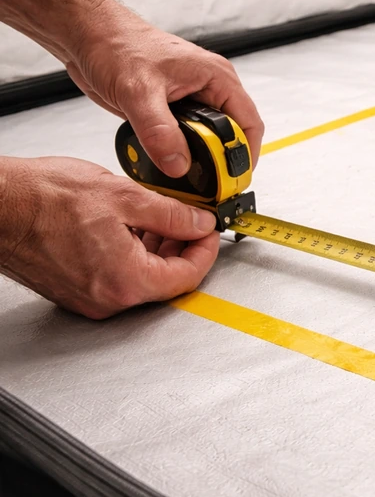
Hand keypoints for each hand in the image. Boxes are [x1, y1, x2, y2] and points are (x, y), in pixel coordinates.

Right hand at [0, 156, 220, 319]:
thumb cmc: (42, 199)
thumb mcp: (124, 196)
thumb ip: (172, 214)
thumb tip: (200, 222)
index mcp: (126, 281)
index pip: (188, 276)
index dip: (206, 250)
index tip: (210, 230)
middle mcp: (108, 299)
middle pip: (166, 280)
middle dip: (182, 247)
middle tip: (189, 219)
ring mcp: (89, 298)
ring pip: (142, 278)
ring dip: (157, 249)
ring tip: (158, 217)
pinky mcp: (74, 290)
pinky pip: (117, 277)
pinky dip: (132, 254)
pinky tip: (130, 227)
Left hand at [65, 0, 263, 178]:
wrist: (87, 35)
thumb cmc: (116, 45)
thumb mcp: (139, 92)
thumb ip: (159, 132)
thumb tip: (179, 164)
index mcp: (216, 77)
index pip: (248, 123)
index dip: (245, 154)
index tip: (233, 180)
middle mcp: (209, 88)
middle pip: (231, 134)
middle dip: (222, 161)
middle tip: (208, 184)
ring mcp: (191, 98)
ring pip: (208, 138)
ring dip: (199, 158)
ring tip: (187, 177)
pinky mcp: (172, 108)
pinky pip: (186, 137)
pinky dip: (180, 152)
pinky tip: (168, 161)